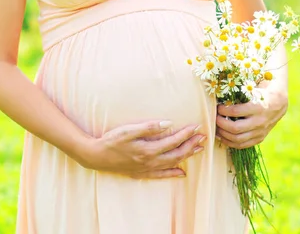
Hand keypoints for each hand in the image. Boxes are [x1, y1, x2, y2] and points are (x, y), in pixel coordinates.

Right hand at [86, 120, 205, 178]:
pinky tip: (182, 173)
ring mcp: (147, 169)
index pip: (173, 140)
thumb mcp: (128, 130)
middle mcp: (151, 161)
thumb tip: (168, 123)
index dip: (186, 133)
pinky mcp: (141, 173)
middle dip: (191, 145)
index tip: (196, 126)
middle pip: (177, 153)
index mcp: (149, 150)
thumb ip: (149, 127)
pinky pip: (162, 175)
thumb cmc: (111, 140)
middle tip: (203, 137)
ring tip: (198, 150)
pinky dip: (173, 173)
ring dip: (186, 156)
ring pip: (172, 163)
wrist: (96, 157)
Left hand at [215, 88, 287, 148]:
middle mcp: (259, 121)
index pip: (235, 111)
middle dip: (221, 124)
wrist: (278, 103)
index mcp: (257, 107)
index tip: (218, 107)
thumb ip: (238, 93)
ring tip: (216, 128)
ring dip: (223, 135)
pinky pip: (242, 145)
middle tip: (215, 118)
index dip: (223, 110)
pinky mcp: (259, 138)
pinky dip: (230, 143)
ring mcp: (260, 132)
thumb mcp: (252, 90)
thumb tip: (219, 96)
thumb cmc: (260, 93)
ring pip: (237, 139)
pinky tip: (222, 137)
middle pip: (235, 128)